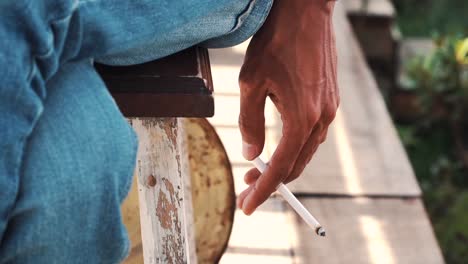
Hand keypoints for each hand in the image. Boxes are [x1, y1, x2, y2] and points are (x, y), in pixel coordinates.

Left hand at [237, 0, 338, 214]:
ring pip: (305, 151)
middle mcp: (321, 119)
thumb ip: (250, 122)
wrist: (306, 11)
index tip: (247, 206)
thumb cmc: (276, 42)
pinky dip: (294, 148)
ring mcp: (329, 109)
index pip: (280, 168)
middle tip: (247, 189)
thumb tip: (251, 152)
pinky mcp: (330, 99)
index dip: (263, 190)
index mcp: (302, 118)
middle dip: (271, 183)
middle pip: (296, 165)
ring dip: (283, 165)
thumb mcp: (251, 83)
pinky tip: (279, 146)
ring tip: (257, 171)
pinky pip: (312, 135)